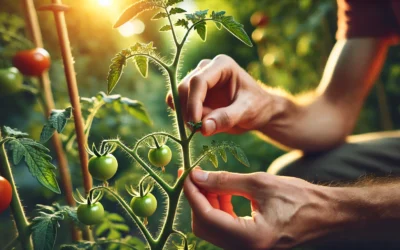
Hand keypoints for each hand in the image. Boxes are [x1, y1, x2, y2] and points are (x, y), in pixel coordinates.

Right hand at [166, 55, 282, 135]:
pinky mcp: (192, 93)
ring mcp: (197, 80)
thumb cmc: (257, 106)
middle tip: (201, 130)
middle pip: (184, 88)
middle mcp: (206, 68)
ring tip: (208, 126)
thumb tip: (203, 128)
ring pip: (178, 97)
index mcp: (222, 65)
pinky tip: (202, 124)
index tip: (196, 124)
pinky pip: (178, 105)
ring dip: (187, 116)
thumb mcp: (247, 112)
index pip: (198, 81)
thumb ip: (226, 118)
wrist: (259, 110)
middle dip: (189, 111)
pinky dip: (185, 117)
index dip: (194, 103)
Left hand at [182, 169, 336, 248]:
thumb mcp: (260, 183)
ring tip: (212, 180)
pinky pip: (224, 229)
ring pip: (212, 227)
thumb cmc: (299, 198)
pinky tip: (223, 192)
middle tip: (197, 175)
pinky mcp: (248, 244)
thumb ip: (225, 181)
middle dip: (198, 199)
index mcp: (250, 238)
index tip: (186, 173)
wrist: (324, 215)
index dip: (193, 194)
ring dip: (207, 203)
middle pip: (205, 226)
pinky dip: (219, 209)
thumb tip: (197, 177)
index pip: (207, 217)